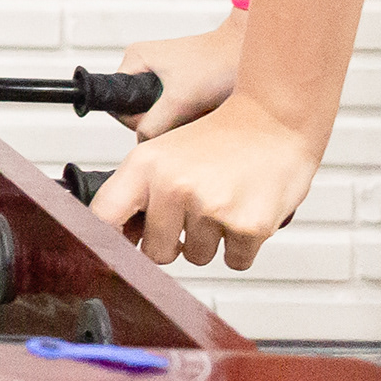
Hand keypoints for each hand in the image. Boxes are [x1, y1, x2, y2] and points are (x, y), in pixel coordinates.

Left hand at [88, 98, 322, 270]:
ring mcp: (210, 207)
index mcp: (145, 166)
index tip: (119, 253)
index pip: (104, 217)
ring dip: (212, 240)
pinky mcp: (247, 225)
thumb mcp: (165, 153)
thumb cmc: (222, 137)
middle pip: (156, 252)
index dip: (110, 242)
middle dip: (175, 242)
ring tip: (225, 201)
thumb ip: (138, 193)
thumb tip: (118, 239)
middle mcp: (173, 186)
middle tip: (196, 212)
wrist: (276, 119)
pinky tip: (245, 211)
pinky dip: (242, 246)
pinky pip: (234, 261)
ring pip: (198, 257)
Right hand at [117, 16, 246, 136]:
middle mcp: (145, 65)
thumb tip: (142, 144)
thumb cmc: (218, 63)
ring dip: (179, 118)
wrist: (250, 51)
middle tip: (186, 112)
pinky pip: (174, 109)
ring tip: (199, 108)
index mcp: (135, 60)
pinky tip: (205, 107)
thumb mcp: (179, 100)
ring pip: (159, 113)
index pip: (119, 105)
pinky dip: (189, 113)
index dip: (137, 121)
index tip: (163, 119)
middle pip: (140, 112)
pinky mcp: (181, 82)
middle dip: (163, 120)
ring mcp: (164, 74)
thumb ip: (153, 125)